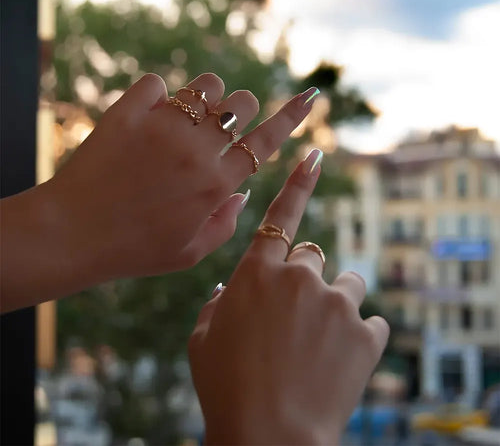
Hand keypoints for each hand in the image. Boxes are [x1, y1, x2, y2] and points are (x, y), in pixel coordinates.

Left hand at [0, 73, 317, 310]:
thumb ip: (227, 221)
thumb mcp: (191, 252)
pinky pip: (158, 84)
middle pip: (241, 103)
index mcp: (216, 182)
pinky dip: (160, 95)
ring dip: (206, 97)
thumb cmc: (135, 249)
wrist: (72, 233)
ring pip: (205, 85)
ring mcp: (162, 127)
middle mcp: (196, 149)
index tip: (308, 97)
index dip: (292, 115)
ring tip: (188, 117)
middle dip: (240, 110)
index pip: (267, 139)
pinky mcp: (128, 113)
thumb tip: (241, 190)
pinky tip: (151, 115)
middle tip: (220, 126)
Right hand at [188, 151, 389, 444]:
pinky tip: (340, 362)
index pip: (282, 216)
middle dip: (306, 277)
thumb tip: (232, 288)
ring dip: (336, 301)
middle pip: (313, 256)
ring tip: (321, 339)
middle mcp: (299, 277)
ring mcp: (336, 302)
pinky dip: (358, 337)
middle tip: (297, 315)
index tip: (315, 156)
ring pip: (347, 283)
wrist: (268, 438)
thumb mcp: (203, 340)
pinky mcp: (365, 333)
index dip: (299, 184)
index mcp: (257, 273)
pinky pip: (370, 322)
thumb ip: (218, 303)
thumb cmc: (226, 387)